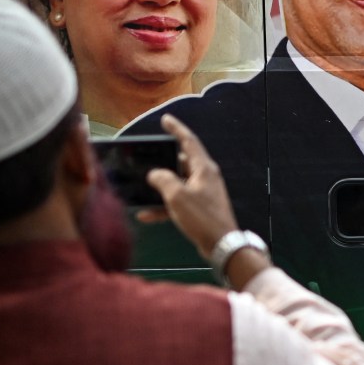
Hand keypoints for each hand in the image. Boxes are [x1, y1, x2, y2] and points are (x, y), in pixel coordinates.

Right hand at [140, 115, 240, 258]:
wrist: (222, 245)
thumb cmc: (202, 217)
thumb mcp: (177, 195)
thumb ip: (163, 179)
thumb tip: (155, 174)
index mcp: (203, 168)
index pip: (189, 141)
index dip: (176, 129)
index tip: (166, 119)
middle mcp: (205, 176)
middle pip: (181, 161)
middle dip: (163, 160)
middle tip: (147, 157)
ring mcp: (203, 192)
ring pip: (177, 183)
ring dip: (160, 187)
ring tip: (142, 186)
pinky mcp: (200, 208)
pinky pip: (178, 202)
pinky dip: (164, 206)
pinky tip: (146, 215)